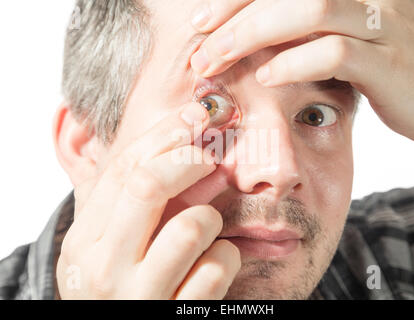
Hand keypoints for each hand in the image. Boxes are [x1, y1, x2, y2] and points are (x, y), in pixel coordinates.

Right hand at [56, 102, 240, 298]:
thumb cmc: (127, 287)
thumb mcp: (117, 245)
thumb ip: (138, 202)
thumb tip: (189, 142)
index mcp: (85, 241)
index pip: (123, 170)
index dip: (164, 135)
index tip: (196, 116)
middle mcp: (103, 268)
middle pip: (148, 185)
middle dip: (188, 159)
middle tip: (211, 156)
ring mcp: (139, 296)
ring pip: (192, 226)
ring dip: (211, 218)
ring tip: (208, 230)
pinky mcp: (175, 317)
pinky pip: (216, 268)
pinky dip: (227, 257)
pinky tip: (215, 265)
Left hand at [190, 0, 413, 143]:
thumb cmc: (386, 63)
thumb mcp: (345, 33)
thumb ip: (304, 26)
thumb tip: (244, 35)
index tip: (199, 23)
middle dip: (233, 17)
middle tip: (199, 48)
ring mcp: (383, 21)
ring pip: (311, 9)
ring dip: (253, 35)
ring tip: (216, 61)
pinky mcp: (390, 61)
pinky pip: (336, 51)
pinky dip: (294, 63)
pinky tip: (266, 77)